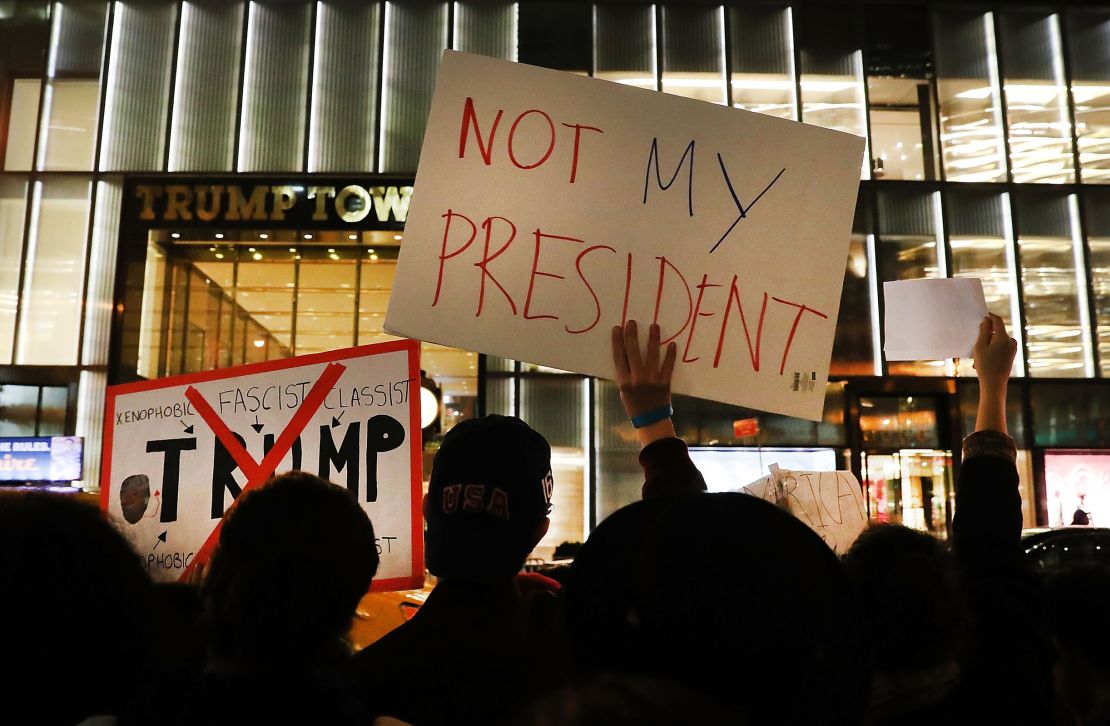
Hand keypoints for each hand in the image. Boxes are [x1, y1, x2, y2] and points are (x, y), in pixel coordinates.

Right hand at [611, 320, 676, 417]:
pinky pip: (668, 366)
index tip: (618, 328)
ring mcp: (651, 380)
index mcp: (623, 381)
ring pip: (651, 355)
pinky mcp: (664, 383)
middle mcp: (636, 379)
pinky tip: (672, 344)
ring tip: (654, 326)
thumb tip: (625, 355)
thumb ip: (624, 375)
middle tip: (632, 322)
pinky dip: (670, 355)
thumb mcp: (623, 392)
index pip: (619, 356)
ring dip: (652, 339)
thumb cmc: (635, 406)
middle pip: (632, 352)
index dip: (617, 341)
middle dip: (632, 335)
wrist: (651, 421)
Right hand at [972, 314, 1015, 434]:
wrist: (994, 384)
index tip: (981, 315)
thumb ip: (983, 331)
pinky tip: (982, 361)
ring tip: (977, 358)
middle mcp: (1011, 341)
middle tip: (975, 346)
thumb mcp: (980, 346)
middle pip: (996, 331)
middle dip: (985, 336)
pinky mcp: (1011, 355)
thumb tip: (987, 320)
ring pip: (997, 341)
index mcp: (1004, 337)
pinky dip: (991, 351)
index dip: (989, 316)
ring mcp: (1012, 349)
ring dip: (986, 345)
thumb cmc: (985, 365)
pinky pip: (1000, 348)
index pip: (997, 320)